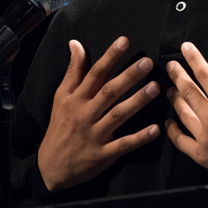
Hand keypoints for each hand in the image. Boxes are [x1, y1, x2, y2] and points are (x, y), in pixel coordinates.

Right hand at [38, 37, 159, 190]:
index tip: (124, 41)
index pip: (94, 74)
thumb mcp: (61, 97)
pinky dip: (139, 138)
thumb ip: (73, 71)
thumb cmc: (60, 126)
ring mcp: (94, 135)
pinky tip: (156, 129)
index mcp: (76, 99)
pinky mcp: (102, 155)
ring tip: (155, 88)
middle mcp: (85, 115)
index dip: (110, 57)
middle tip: (147, 62)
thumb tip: (76, 43)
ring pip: (117, 116)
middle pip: (109, 92)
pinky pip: (123, 145)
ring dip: (137, 102)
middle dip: (128, 76)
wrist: (50, 167)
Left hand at [165, 40, 207, 188]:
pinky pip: (180, 140)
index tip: (185, 48)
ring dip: (174, 99)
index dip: (193, 58)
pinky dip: (172, 130)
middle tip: (170, 66)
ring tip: (170, 90)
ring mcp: (205, 138)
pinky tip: (170, 121)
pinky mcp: (202, 155)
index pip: (204, 74)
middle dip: (177, 76)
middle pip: (187, 91)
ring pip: (181, 113)